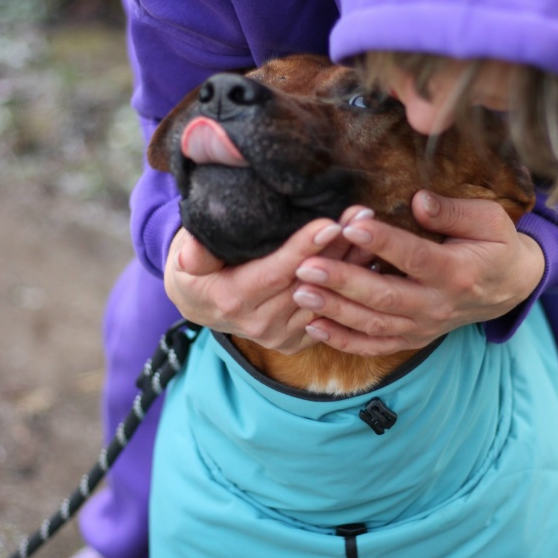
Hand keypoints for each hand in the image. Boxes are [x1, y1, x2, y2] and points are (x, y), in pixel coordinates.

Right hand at [164, 218, 355, 353]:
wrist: (201, 303)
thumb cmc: (198, 268)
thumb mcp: (186, 258)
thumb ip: (193, 253)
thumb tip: (188, 254)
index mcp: (233, 300)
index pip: (276, 272)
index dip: (305, 249)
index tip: (331, 224)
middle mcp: (259, 324)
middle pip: (308, 282)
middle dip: (339, 248)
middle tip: (364, 217)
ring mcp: (280, 336)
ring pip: (325, 297)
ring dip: (351, 264)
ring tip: (371, 230)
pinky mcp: (295, 341)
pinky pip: (330, 313)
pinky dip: (349, 286)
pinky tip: (368, 258)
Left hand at [292, 191, 544, 355]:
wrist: (510, 288)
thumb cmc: (496, 245)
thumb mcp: (489, 220)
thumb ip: (452, 212)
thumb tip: (417, 201)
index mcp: (457, 272)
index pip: (415, 257)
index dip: (383, 243)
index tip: (351, 226)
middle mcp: (438, 305)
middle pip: (385, 296)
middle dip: (343, 282)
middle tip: (307, 266)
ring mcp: (424, 326)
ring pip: (374, 324)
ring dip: (335, 310)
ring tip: (300, 292)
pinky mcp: (412, 338)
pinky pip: (375, 346)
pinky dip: (343, 341)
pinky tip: (313, 326)